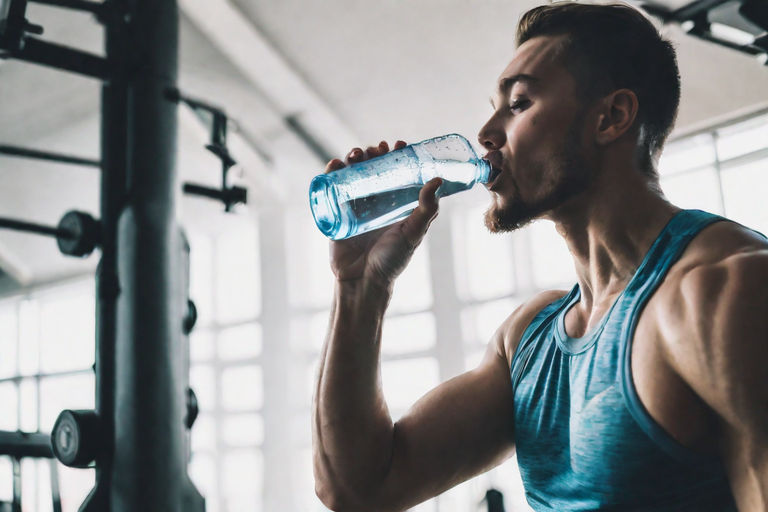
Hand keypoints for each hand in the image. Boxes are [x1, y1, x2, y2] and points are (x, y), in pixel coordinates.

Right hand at [324, 140, 442, 288]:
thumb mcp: (413, 233)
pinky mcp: (336, 212)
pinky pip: (332, 187)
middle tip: (376, 149)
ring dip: (353, 158)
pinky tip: (336, 164)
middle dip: (373, 153)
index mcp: (395, 203)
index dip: (397, 156)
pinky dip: (332, 171)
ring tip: (357, 154)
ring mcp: (355, 205)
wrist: (363, 281)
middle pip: (372, 168)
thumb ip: (426, 209)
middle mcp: (375, 201)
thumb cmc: (392, 260)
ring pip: (352, 173)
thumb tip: (437, 181)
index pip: (396, 172)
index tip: (400, 145)